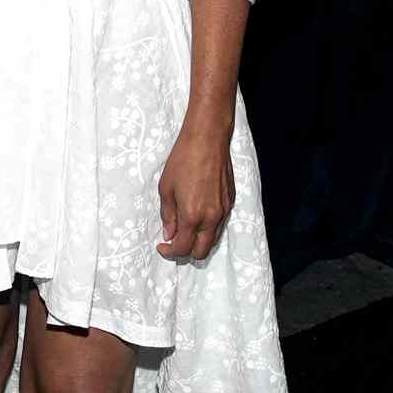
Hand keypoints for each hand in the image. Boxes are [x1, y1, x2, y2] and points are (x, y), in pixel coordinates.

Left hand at [156, 121, 234, 260]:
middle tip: (173, 242)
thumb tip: (169, 234)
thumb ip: (168, 215)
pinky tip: (196, 215)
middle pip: (201, 252)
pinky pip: (219, 224)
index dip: (170, 252)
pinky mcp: (230, 202)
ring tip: (183, 228)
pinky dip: (207, 228)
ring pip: (212, 239)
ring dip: (198, 241)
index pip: (183, 248)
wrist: (207, 140)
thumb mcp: (166, 189)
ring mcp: (223, 211)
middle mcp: (211, 218)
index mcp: (192, 216)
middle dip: (186, 252)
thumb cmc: (182, 161)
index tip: (162, 246)